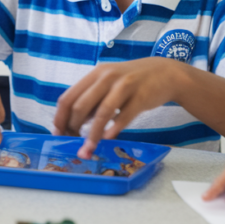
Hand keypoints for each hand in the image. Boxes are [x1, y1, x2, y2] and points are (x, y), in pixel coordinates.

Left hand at [52, 58, 181, 158]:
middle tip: (73, 143)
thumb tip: (73, 123)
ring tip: (87, 150)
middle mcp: (107, 77)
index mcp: (95, 74)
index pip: (68, 97)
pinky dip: (113, 129)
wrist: (165, 73)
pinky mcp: (141, 96)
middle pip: (80, 105)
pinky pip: (124, 116)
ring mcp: (124, 85)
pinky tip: (107, 139)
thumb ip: (92, 100)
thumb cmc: (133, 81)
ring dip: (92, 135)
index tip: (58, 134)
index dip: (60, 117)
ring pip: (101, 113)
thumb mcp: (109, 84)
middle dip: (72, 128)